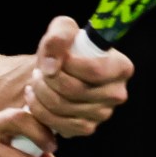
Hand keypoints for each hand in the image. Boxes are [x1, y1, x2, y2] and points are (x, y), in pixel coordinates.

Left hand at [23, 15, 133, 137]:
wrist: (59, 70)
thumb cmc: (66, 47)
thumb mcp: (63, 29)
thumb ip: (59, 35)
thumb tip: (52, 66)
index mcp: (121, 67)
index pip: (94, 71)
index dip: (67, 65)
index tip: (51, 57)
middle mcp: (117, 93)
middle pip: (76, 91)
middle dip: (49, 80)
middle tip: (38, 70)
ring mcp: (103, 114)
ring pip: (64, 108)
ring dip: (41, 94)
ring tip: (34, 80)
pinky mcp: (87, 128)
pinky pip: (60, 125)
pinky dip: (40, 111)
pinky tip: (35, 97)